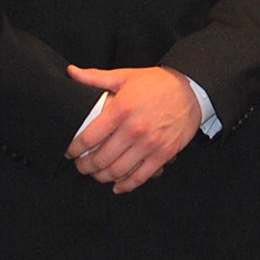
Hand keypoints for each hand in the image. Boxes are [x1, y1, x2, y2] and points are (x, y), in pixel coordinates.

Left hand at [65, 65, 201, 192]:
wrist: (190, 89)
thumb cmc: (155, 83)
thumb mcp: (124, 76)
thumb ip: (94, 77)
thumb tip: (71, 72)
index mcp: (121, 110)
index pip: (89, 138)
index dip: (74, 149)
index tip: (69, 152)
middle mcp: (134, 130)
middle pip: (101, 159)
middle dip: (85, 167)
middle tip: (81, 165)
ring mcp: (149, 145)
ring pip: (118, 171)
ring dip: (102, 177)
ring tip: (96, 174)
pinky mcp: (163, 155)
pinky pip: (141, 178)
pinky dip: (126, 186)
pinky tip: (117, 186)